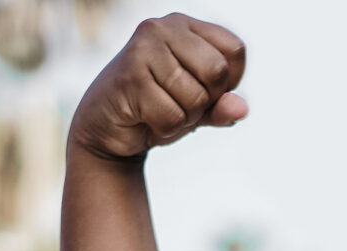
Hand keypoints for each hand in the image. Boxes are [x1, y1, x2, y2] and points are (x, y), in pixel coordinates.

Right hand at [71, 13, 248, 162]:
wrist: (106, 129)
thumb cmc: (157, 108)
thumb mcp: (198, 107)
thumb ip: (222, 107)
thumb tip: (240, 108)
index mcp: (184, 26)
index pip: (235, 49)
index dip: (230, 80)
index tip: (204, 88)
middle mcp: (162, 28)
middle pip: (218, 71)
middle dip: (207, 100)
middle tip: (179, 101)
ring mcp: (143, 49)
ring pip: (196, 97)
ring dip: (185, 117)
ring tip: (159, 109)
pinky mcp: (130, 77)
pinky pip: (173, 116)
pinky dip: (166, 128)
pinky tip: (145, 118)